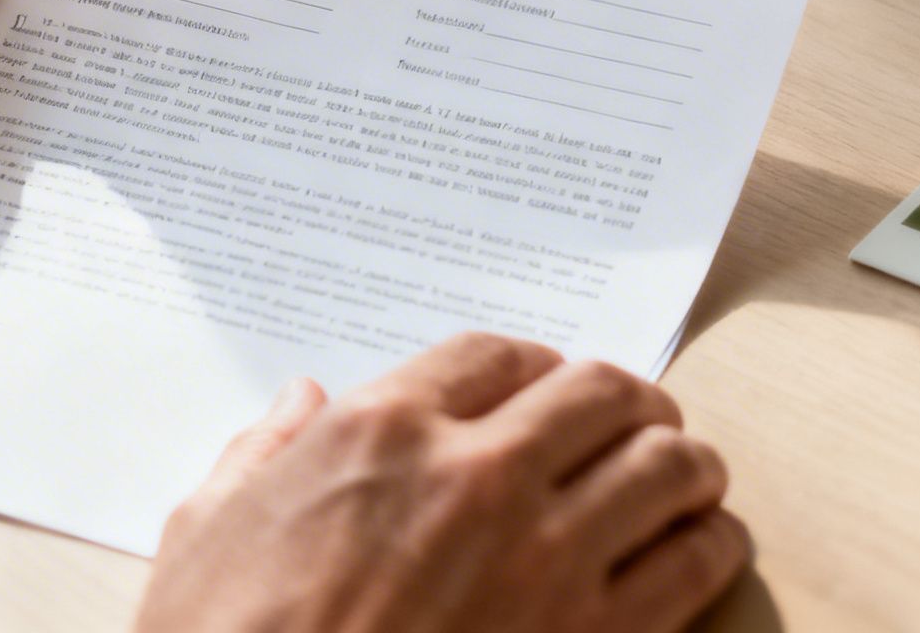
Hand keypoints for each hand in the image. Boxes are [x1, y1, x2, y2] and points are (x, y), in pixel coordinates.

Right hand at [135, 333, 747, 632]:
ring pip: (668, 464)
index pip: (495, 354)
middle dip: (629, 399)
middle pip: (602, 392)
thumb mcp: (208, 528)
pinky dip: (711, 542)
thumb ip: (263, 451)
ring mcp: (543, 559)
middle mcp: (475, 476)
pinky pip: (692, 564)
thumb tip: (297, 402)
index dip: (534, 362)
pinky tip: (703, 544)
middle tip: (635, 419)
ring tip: (684, 474)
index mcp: (380, 433)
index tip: (547, 383)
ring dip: (684, 461)